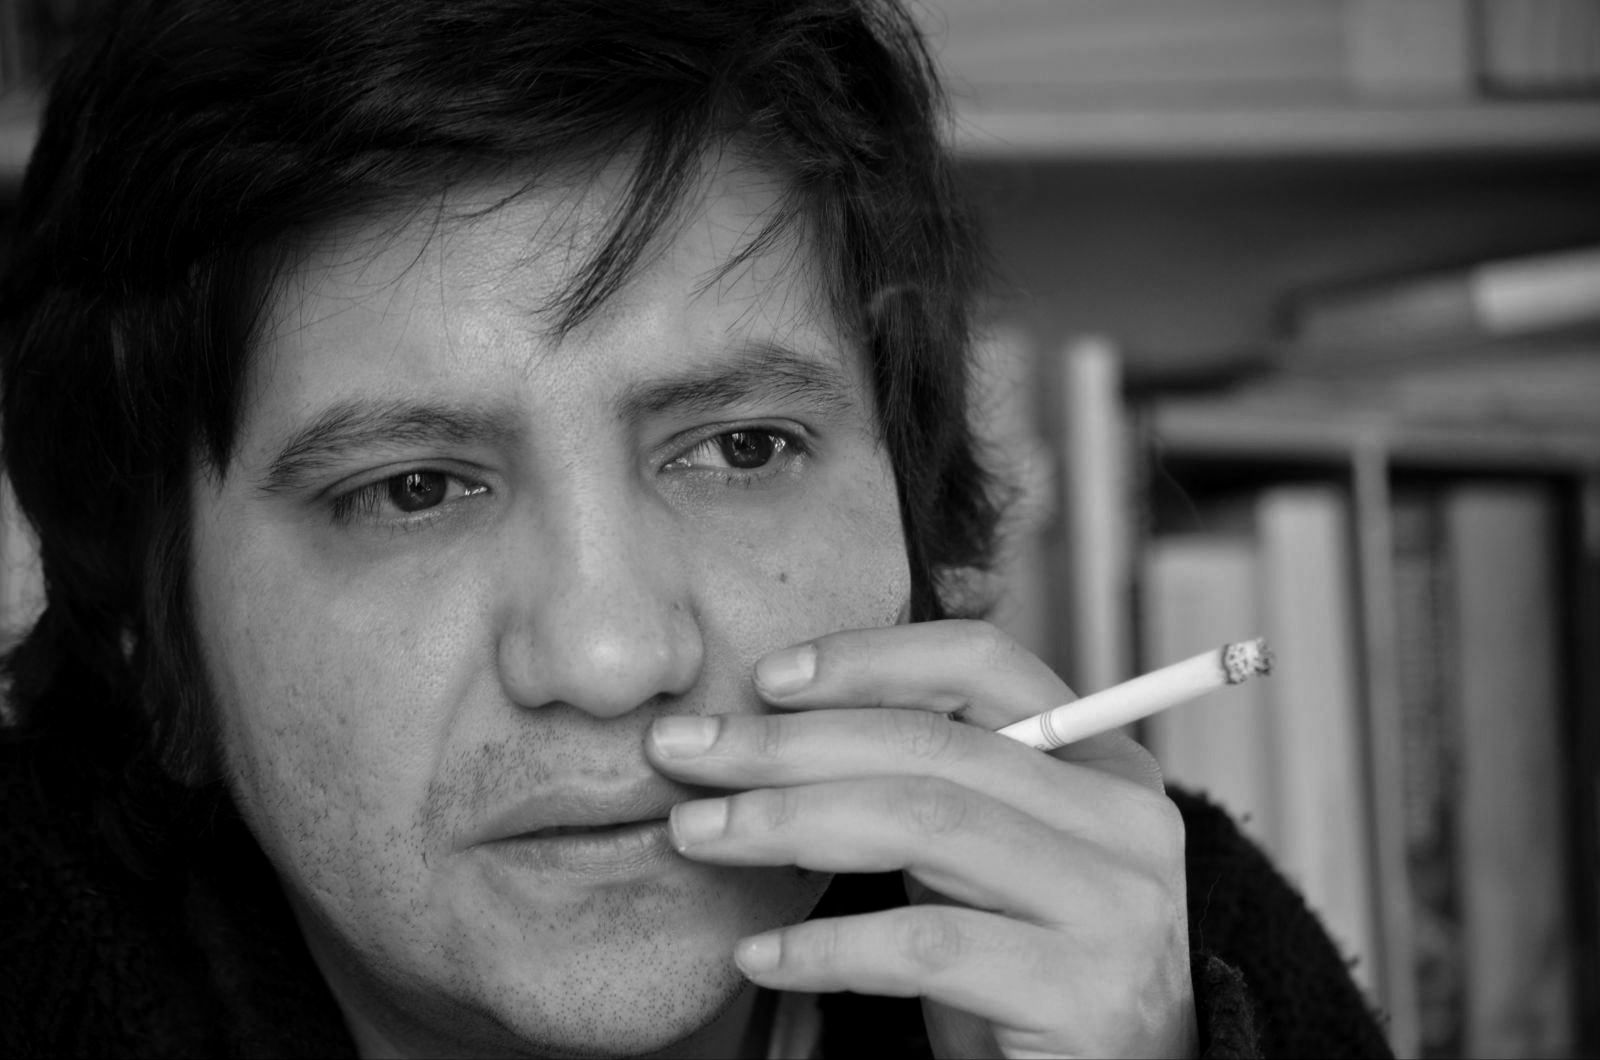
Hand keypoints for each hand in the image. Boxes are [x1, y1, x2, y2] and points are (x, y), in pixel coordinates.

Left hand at [645, 620, 1197, 1058]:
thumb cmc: (1020, 961)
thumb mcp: (979, 852)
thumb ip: (922, 780)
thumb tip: (767, 718)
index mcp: (1098, 760)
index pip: (982, 664)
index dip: (870, 657)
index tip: (764, 678)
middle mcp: (1123, 818)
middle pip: (932, 746)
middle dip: (788, 744)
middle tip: (683, 752)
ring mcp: (1113, 905)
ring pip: (926, 824)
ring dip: (788, 822)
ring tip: (697, 835)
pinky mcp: (1083, 993)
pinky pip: (927, 945)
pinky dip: (827, 945)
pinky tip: (760, 952)